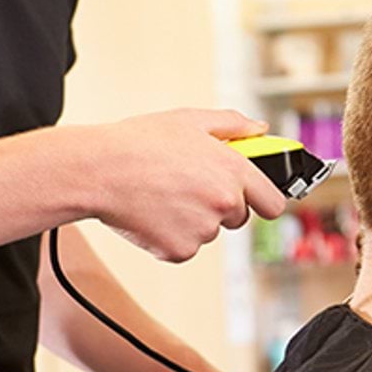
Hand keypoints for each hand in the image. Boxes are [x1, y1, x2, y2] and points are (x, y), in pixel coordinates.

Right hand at [91, 108, 287, 261]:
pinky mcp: (179, 250)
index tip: (256, 199)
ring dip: (193, 219)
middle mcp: (224, 203)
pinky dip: (170, 236)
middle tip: (191, 187)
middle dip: (223, 206)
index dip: (264, 200)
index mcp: (234, 170)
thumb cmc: (140, 142)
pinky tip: (152, 212)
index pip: (273, 203)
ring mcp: (203, 230)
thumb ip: (233, 125)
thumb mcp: (191, 120)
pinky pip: (184, 247)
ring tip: (164, 193)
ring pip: (208, 231)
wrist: (98, 171)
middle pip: (239, 218)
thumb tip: (260, 130)